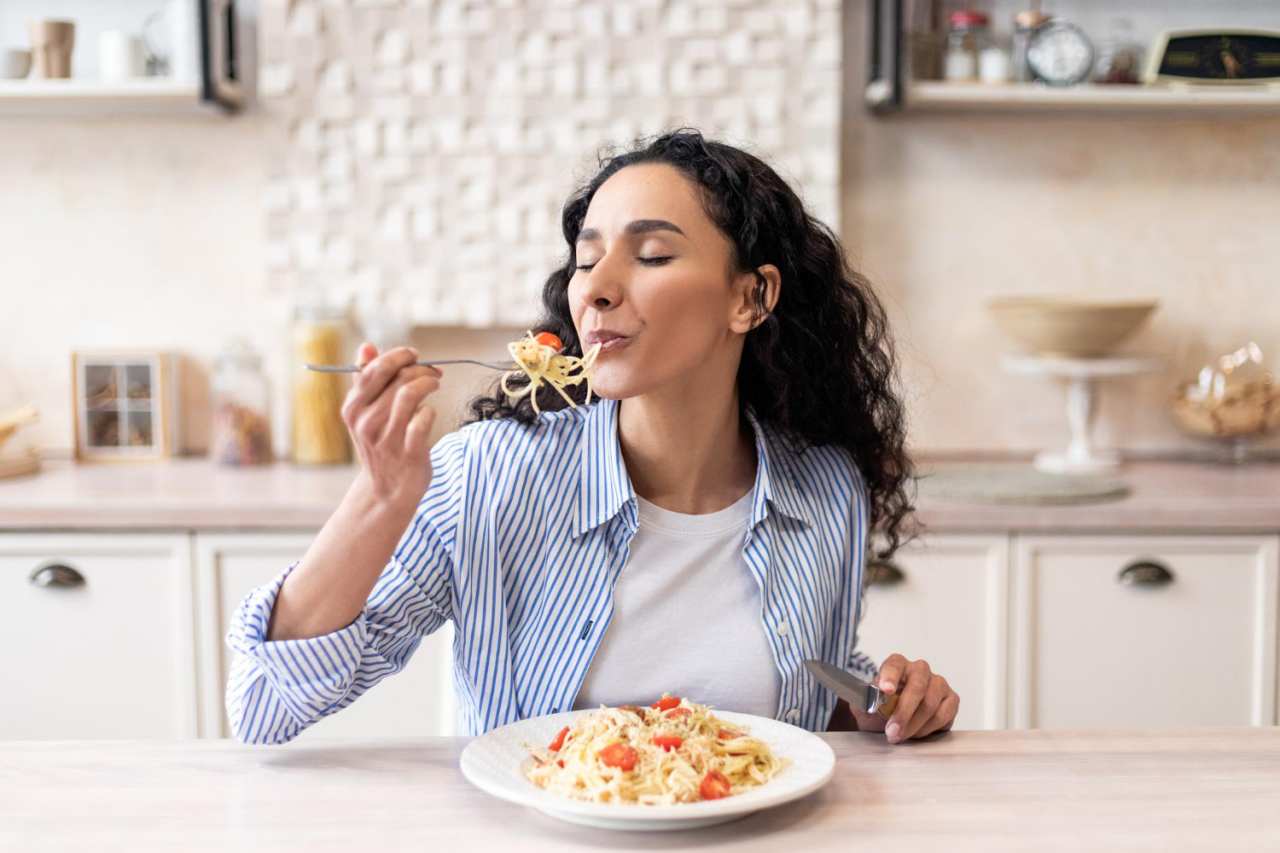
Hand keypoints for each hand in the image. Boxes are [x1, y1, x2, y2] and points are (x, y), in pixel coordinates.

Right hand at [340, 343, 441, 506]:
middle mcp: (366, 423)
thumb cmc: (380, 444)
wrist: (387, 490)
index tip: (413, 355)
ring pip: (408, 395)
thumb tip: (366, 346)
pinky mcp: (408, 453)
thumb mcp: (365, 413)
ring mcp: (386, 439)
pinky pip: (422, 420)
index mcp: (353, 408)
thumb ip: (366, 380)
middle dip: (419, 369)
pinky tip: (430, 413)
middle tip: (432, 372)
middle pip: (396, 379)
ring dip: (427, 383)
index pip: (373, 369)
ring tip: (435, 383)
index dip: (397, 356)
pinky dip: (430, 411)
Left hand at [874, 653, 958, 743]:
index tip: (885, 690)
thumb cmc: (880, 710)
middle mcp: (919, 670)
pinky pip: (943, 715)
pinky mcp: (951, 700)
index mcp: (897, 664)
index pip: (894, 665)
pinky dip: (928, 728)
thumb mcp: (866, 705)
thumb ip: (865, 700)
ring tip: (900, 736)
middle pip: (917, 687)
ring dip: (914, 725)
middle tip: (892, 731)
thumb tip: (867, 701)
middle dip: (903, 713)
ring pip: (930, 704)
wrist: (893, 721)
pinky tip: (916, 733)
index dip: (890, 677)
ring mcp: (938, 683)